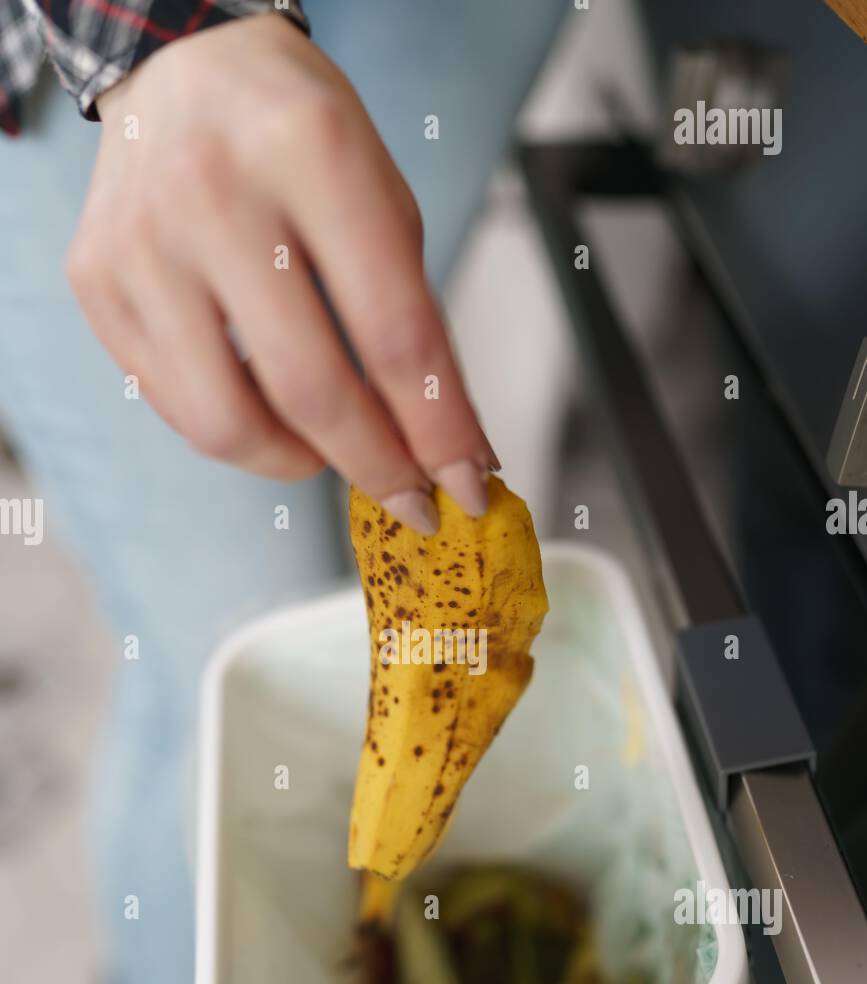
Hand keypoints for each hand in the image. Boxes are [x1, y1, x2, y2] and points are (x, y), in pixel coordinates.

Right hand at [66, 14, 494, 533]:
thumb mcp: (382, 196)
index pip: (393, 332)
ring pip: (227, 422)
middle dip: (377, 467)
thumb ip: (414, 319)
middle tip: (410, 498)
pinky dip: (236, 430)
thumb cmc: (299, 137)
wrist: (184, 70)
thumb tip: (449, 450)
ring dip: (298, 462)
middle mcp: (214, 193)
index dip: (438, 430)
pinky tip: (265, 405)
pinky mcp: (97, 282)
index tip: (468, 486)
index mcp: (313, 151)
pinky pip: (176, 406)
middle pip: (311, 390)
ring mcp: (143, 242)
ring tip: (328, 448)